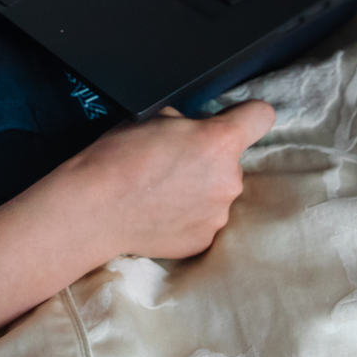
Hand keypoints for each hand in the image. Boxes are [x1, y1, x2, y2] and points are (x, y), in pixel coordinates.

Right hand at [56, 100, 276, 261]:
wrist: (94, 209)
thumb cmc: (117, 158)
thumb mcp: (153, 118)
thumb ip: (187, 124)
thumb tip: (195, 132)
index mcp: (219, 141)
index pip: (261, 116)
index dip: (248, 116)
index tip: (237, 121)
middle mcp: (229, 179)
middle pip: (231, 161)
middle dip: (208, 161)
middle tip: (172, 165)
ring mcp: (219, 214)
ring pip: (218, 193)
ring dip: (199, 191)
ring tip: (161, 193)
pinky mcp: (205, 240)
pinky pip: (205, 221)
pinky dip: (188, 217)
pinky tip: (160, 214)